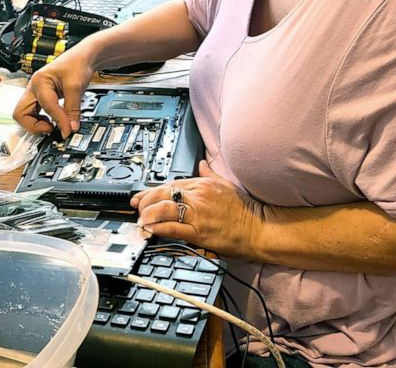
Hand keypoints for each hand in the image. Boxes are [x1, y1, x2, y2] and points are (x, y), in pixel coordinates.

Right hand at [12, 49, 94, 137]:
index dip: (59, 121)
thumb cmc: (76, 64)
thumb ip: (73, 109)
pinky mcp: (40, 98)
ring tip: (52, 126)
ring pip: (24, 115)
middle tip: (51, 129)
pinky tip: (52, 121)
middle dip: (34, 125)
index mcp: (40, 81)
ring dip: (36, 124)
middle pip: (21, 113)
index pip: (47, 106)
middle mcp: (33, 87)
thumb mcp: (77, 86)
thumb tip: (71, 128)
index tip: (68, 130)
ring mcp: (35, 93)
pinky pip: (33, 113)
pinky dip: (40, 120)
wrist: (80, 58)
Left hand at [131, 161, 264, 257]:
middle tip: (137, 207)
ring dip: (148, 214)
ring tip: (141, 219)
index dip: (153, 190)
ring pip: (164, 209)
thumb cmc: (245, 209)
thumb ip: (210, 174)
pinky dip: (158, 228)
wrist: (257, 228)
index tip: (143, 195)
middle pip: (163, 194)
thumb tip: (202, 163)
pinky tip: (151, 229)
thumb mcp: (226, 185)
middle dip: (145, 200)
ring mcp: (197, 214)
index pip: (171, 183)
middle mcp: (198, 196)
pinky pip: (172, 228)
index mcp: (203, 184)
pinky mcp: (198, 232)